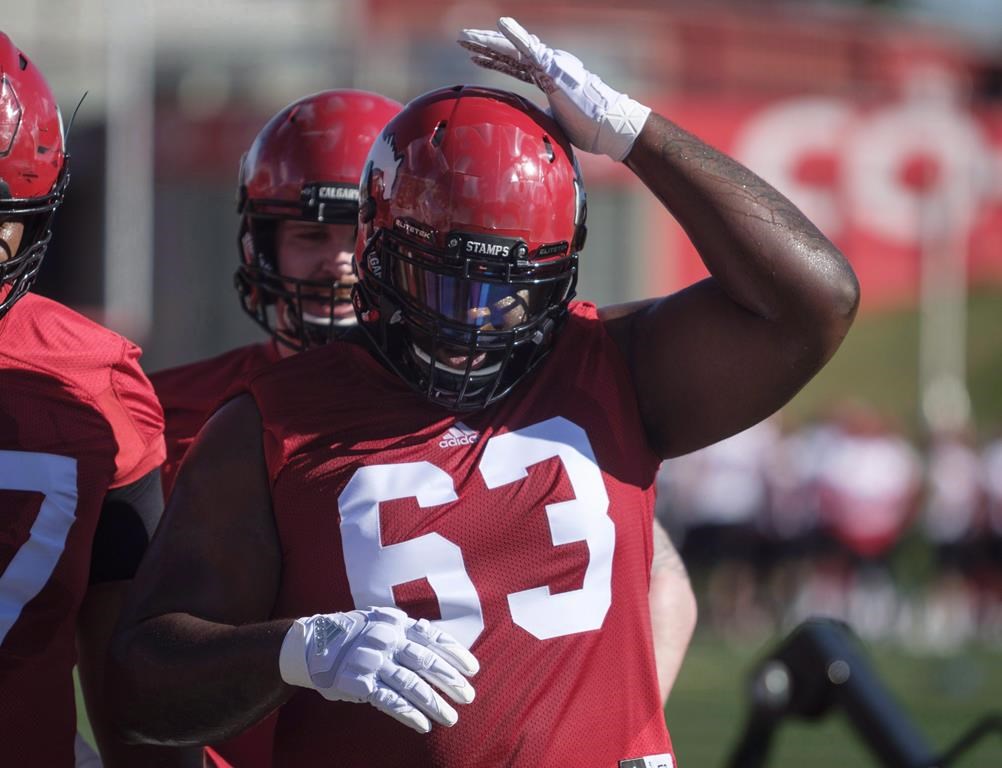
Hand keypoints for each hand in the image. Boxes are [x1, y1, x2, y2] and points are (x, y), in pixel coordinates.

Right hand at [279, 606, 477, 732]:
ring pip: (411, 685)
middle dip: (450, 681)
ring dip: (434, 703)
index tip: (473, 669)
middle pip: (426, 662)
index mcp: (396, 623)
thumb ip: (408, 634)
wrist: (312, 643)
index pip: (433, 637)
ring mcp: (372, 661)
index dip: (455, 653)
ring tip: (451, 718)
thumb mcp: (383, 623)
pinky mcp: (358, 683)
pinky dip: (409, 714)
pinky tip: (424, 725)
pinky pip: (389, 700)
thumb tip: (441, 650)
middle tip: (469, 696)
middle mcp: (387, 639)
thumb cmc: (356, 635)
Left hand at [458, 17, 650, 160]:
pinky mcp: (554, 69)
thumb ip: (541, 119)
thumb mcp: (556, 123)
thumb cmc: (589, 128)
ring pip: (513, 50)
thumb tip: (529, 131)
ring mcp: (550, 65)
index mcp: (548, 77)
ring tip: (466, 35)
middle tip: (462, 39)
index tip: (476, 56)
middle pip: (509, 54)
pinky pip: (530, 49)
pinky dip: (514, 35)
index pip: (515, 66)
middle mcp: (548, 66)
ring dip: (489, 41)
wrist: (609, 127)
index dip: (495, 60)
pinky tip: (500, 23)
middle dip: (485, 46)